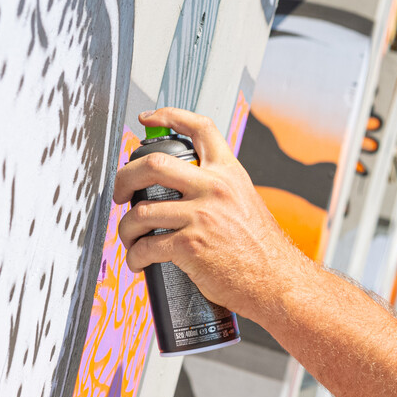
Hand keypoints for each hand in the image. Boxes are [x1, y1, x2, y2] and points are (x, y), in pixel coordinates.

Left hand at [113, 107, 306, 319]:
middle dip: (124, 177)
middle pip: (152, 164)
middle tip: (119, 192)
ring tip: (130, 238)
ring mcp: (201, 216)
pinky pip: (147, 247)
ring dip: (126, 228)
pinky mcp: (191, 246)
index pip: (199, 128)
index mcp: (228, 173)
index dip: (169, 116)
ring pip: (141, 211)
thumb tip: (183, 186)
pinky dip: (135, 256)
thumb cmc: (262, 248)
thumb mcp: (244, 201)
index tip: (149, 118)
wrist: (277, 280)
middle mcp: (214, 188)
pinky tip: (138, 261)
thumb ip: (217, 188)